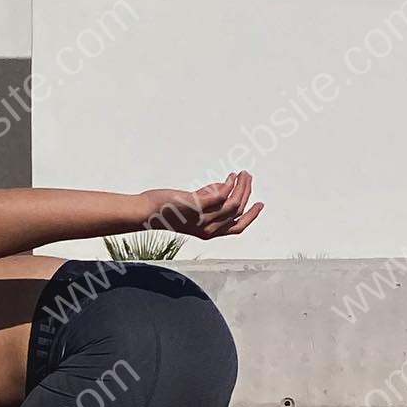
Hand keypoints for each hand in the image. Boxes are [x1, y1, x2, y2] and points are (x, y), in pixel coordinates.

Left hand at [149, 172, 263, 240]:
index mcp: (209, 232)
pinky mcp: (196, 207)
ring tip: (241, 173)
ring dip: (241, 186)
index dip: (251, 216)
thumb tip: (225, 186)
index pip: (237, 227)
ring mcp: (202, 219)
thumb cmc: (167, 209)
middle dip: (247, 193)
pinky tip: (230, 176)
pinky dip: (229, 184)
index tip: (260, 203)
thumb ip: (210, 197)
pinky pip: (221, 196)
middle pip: (238, 211)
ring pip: (232, 203)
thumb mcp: (193, 205)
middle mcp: (208, 229)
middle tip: (248, 177)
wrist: (146, 212)